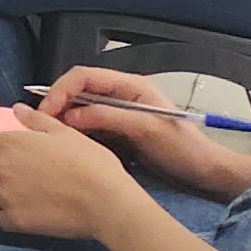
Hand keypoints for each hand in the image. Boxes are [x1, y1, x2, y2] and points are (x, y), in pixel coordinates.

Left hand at [0, 105, 141, 241]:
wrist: (106, 201)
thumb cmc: (90, 164)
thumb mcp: (64, 133)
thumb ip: (35, 120)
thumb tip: (18, 110)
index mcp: (7, 143)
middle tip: (13, 174)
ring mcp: (5, 197)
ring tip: (23, 194)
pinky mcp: (15, 221)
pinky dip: (8, 217)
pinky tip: (28, 211)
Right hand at [40, 64, 250, 199]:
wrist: (206, 174)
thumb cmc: (184, 149)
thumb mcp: (146, 130)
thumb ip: (108, 117)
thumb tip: (70, 117)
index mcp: (129, 86)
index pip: (83, 77)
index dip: (60, 90)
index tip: (47, 112)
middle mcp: (121, 96)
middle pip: (78, 92)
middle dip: (58, 106)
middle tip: (43, 128)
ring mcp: (119, 115)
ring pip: (80, 111)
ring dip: (65, 123)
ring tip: (53, 139)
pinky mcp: (118, 134)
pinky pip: (89, 129)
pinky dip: (76, 136)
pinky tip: (70, 148)